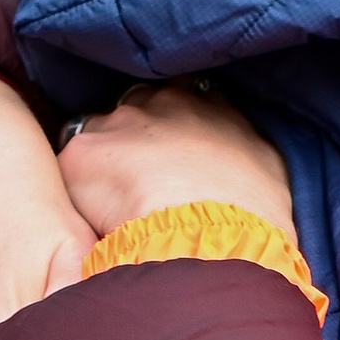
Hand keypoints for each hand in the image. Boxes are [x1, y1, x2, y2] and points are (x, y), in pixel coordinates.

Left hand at [58, 85, 298, 248]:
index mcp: (209, 105)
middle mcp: (161, 102)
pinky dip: (78, 194)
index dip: (170, 128)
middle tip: (139, 187)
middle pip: (133, 112)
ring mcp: (118, 124)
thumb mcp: (268, 170)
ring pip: (97, 138)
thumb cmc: (253, 216)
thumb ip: (245, 152)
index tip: (169, 158)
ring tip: (115, 210)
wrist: (217, 240)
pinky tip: (94, 222)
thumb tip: (238, 166)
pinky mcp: (82, 155)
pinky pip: (71, 173)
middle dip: (131, 142)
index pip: (180, 100)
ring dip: (102, 166)